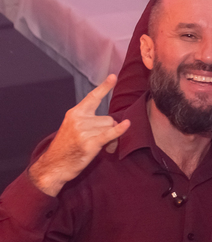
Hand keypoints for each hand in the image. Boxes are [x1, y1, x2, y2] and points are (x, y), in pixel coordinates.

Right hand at [28, 75, 130, 196]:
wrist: (54, 165)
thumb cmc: (67, 148)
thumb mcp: (74, 128)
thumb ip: (90, 121)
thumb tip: (114, 122)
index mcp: (75, 113)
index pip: (92, 97)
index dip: (104, 87)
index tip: (113, 76)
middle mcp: (79, 119)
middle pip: (108, 119)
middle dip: (108, 130)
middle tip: (96, 142)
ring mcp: (84, 130)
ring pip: (110, 127)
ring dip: (110, 139)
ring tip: (97, 147)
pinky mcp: (90, 142)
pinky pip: (110, 134)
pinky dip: (119, 130)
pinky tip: (127, 124)